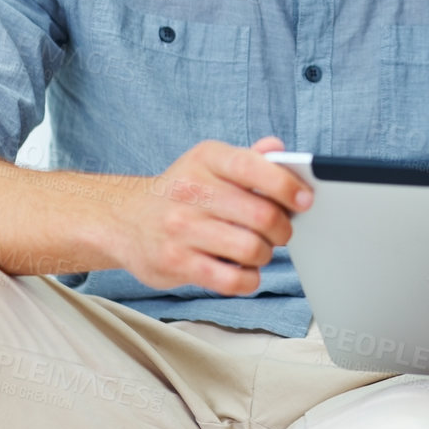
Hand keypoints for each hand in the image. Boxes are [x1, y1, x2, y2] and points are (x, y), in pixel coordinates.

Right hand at [109, 136, 310, 296]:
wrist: (123, 219)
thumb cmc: (180, 191)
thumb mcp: (209, 164)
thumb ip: (248, 158)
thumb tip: (278, 149)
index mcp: (205, 159)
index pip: (253, 167)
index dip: (286, 186)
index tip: (304, 200)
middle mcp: (190, 190)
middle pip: (261, 215)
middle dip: (283, 228)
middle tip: (280, 232)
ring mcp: (181, 228)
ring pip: (251, 249)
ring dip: (265, 254)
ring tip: (258, 250)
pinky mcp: (175, 263)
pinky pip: (232, 280)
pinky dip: (249, 279)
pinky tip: (243, 271)